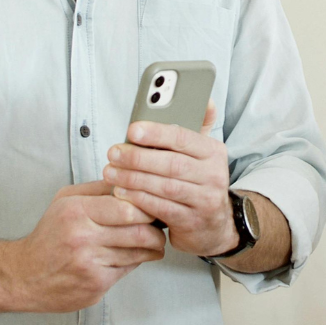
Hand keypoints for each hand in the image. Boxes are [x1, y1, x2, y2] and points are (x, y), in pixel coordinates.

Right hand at [8, 180, 165, 312]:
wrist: (24, 275)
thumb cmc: (49, 235)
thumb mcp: (65, 201)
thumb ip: (98, 189)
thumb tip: (131, 180)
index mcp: (76, 211)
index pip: (126, 207)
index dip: (146, 207)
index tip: (152, 207)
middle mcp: (82, 237)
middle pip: (138, 232)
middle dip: (156, 230)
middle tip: (159, 227)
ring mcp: (89, 264)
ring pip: (138, 253)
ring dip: (152, 248)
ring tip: (153, 242)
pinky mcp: (95, 284)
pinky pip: (128, 269)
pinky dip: (136, 262)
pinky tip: (133, 256)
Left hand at [103, 102, 238, 256]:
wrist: (214, 225)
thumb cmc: (199, 182)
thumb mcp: (203, 154)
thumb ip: (198, 127)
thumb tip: (206, 99)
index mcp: (213, 151)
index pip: (184, 138)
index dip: (157, 133)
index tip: (132, 130)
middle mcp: (213, 175)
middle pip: (172, 163)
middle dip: (138, 157)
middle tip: (114, 152)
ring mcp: (204, 200)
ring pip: (164, 186)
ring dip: (133, 178)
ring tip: (111, 172)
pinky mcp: (191, 221)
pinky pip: (161, 208)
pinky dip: (139, 199)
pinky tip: (122, 192)